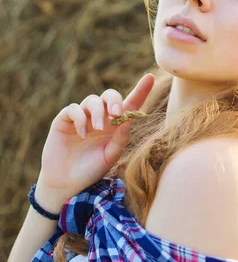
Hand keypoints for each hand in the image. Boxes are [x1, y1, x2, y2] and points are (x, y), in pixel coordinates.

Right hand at [36, 74, 154, 207]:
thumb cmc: (91, 170)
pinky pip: (73, 109)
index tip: (149, 77)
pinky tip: (81, 134)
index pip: (129, 104)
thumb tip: (129, 118)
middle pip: (109, 96)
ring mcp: (81, 117)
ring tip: (98, 129)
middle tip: (116, 114)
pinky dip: (79, 118)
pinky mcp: (64, 120)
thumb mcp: (111, 155)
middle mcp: (99, 117)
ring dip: (98, 112)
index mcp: (115, 125)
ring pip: (92, 100)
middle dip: (114, 101)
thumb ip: (121, 138)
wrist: (67, 184)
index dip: (140, 90)